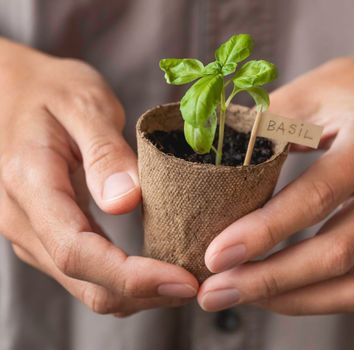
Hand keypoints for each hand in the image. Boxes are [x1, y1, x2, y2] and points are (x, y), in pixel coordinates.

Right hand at [0, 39, 197, 316]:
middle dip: (145, 293)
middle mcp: (23, 220)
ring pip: (86, 286)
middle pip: (85, 282)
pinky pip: (86, 273)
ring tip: (183, 279)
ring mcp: (32, 233)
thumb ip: (103, 152)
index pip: (79, 251)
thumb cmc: (50, 90)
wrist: (12, 92)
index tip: (183, 280)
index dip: (134, 276)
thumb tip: (125, 202)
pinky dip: (124, 281)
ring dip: (137, 292)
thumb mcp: (82, 103)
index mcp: (30, 184)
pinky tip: (156, 269)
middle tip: (196, 285)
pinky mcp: (47, 235)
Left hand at [198, 56, 353, 313]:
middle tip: (212, 291)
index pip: (316, 195)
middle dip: (268, 279)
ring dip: (288, 297)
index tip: (215, 256)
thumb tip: (201, 171)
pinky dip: (313, 299)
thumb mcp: (300, 96)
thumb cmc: (339, 96)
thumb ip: (258, 132)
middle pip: (336, 251)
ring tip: (233, 295)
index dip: (264, 231)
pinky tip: (272, 293)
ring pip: (353, 282)